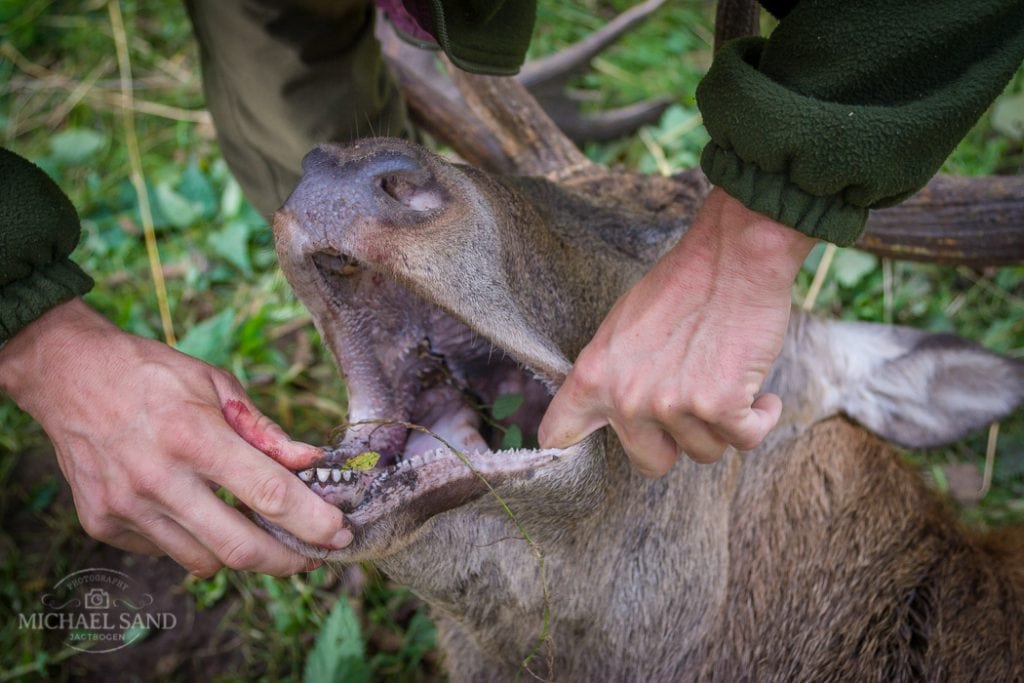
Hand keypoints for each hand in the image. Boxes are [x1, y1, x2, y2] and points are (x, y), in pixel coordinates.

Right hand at [0, 299, 349, 575]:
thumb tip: (310, 463)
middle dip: (290, 560)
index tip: (341, 534)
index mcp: (193, 436)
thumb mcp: (216, 384)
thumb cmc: (152, 375)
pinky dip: (195, 541)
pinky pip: (167, 551)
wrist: (68, 377)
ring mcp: (127, 507)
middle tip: (314, 557)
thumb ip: (265, 431)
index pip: (268, 494)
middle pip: (240, 547)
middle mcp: (158, 479)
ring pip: (204, 561)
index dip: (313, 521)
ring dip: (243, 554)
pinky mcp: (104, 524)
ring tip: (260, 532)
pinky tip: (198, 512)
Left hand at [538, 188, 814, 475]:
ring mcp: (673, 405)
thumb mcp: (620, 327)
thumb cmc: (681, 286)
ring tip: (727, 382)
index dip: (567, 448)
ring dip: (721, 424)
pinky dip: (759, 419)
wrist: (732, 257)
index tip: (574, 452)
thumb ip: (608, 374)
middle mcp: (627, 398)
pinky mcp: (720, 406)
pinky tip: (761, 399)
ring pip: (704, 450)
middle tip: (690, 409)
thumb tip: (605, 412)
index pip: (559, 434)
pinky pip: (744, 439)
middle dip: (674, 443)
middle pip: (650, 461)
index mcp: (593, 376)